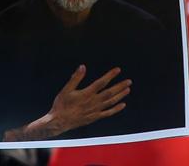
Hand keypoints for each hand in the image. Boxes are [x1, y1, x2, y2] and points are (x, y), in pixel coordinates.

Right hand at [8, 63, 130, 140]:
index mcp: (87, 93)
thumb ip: (76, 78)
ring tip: (128, 89)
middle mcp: (93, 102)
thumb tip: (83, 66)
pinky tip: (122, 105)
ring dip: (120, 95)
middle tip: (129, 81)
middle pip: (110, 92)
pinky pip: (108, 113)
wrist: (59, 122)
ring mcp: (95, 110)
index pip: (101, 82)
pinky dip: (116, 109)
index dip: (110, 75)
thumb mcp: (66, 89)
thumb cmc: (62, 105)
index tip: (118, 70)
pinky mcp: (94, 117)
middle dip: (120, 86)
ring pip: (111, 102)